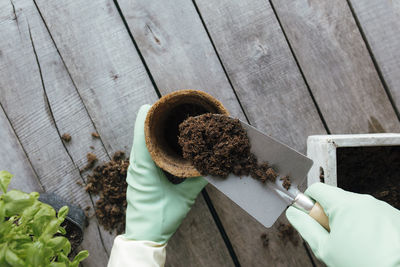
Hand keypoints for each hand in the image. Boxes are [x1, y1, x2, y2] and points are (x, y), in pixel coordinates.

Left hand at [124, 105, 207, 243]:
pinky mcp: (140, 174)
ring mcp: (136, 169)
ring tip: (173, 120)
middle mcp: (136, 163)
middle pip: (141, 131)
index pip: (141, 130)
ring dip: (155, 129)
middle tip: (175, 109)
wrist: (144, 237)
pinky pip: (145, 150)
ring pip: (142, 140)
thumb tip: (214, 164)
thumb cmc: (160, 218)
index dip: (151, 113)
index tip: (164, 103)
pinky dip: (154, 141)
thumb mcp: (184, 198)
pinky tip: (168, 141)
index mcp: (143, 165)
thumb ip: (198, 180)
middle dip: (157, 118)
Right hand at [286, 183, 399, 266]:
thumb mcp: (325, 249)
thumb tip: (293, 213)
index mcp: (345, 204)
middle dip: (329, 217)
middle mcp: (365, 200)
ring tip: (355, 248)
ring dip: (349, 223)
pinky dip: (367, 228)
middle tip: (334, 241)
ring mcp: (382, 208)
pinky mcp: (395, 217)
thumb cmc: (364, 265)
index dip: (308, 204)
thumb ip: (305, 227)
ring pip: (355, 210)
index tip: (311, 221)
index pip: (316, 189)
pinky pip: (372, 217)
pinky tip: (371, 247)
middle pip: (335, 200)